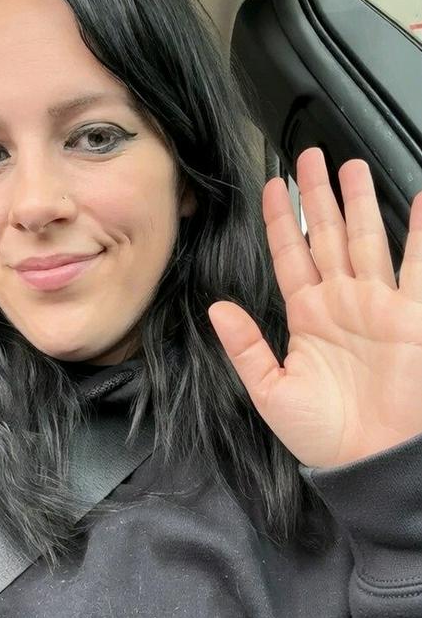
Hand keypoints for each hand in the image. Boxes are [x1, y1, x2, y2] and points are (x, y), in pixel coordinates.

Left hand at [208, 147, 421, 467]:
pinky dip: (420, 233)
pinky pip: (418, 265)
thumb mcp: (271, 391)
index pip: (289, 255)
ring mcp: (377, 305)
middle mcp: (341, 303)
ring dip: (357, 202)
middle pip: (326, 235)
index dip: (281, 220)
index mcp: (306, 317)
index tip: (272, 187)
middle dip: (318, 196)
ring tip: (349, 166)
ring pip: (365, 239)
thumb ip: (246, 347)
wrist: (369, 460)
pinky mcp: (411, 315)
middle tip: (310, 156)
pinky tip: (418, 202)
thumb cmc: (323, 434)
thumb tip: (216, 309)